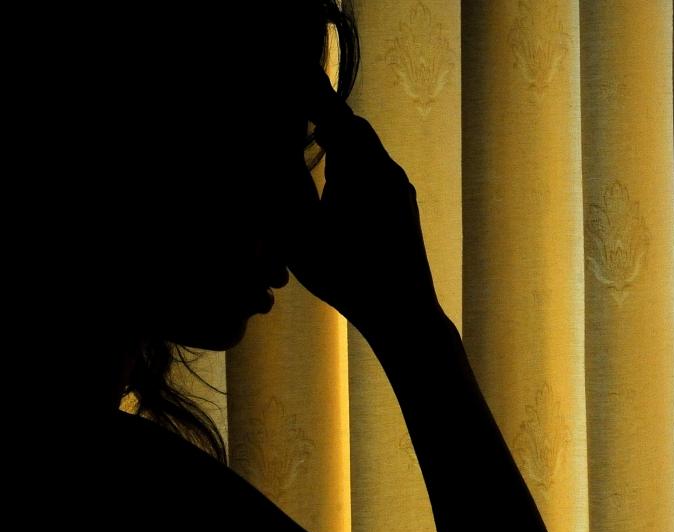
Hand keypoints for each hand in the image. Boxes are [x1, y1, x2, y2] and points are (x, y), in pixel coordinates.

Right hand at [286, 77, 440, 336]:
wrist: (402, 312)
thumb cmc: (346, 276)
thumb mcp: (299, 236)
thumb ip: (283, 191)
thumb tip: (268, 160)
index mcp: (359, 170)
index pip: (332, 117)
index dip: (310, 96)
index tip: (291, 77)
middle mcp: (384, 171)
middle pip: (353, 128)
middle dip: (326, 115)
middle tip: (303, 104)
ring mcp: (400, 189)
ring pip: (368, 150)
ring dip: (342, 141)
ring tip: (318, 138)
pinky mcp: (405, 207)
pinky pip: (377, 170)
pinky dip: (354, 162)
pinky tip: (340, 179)